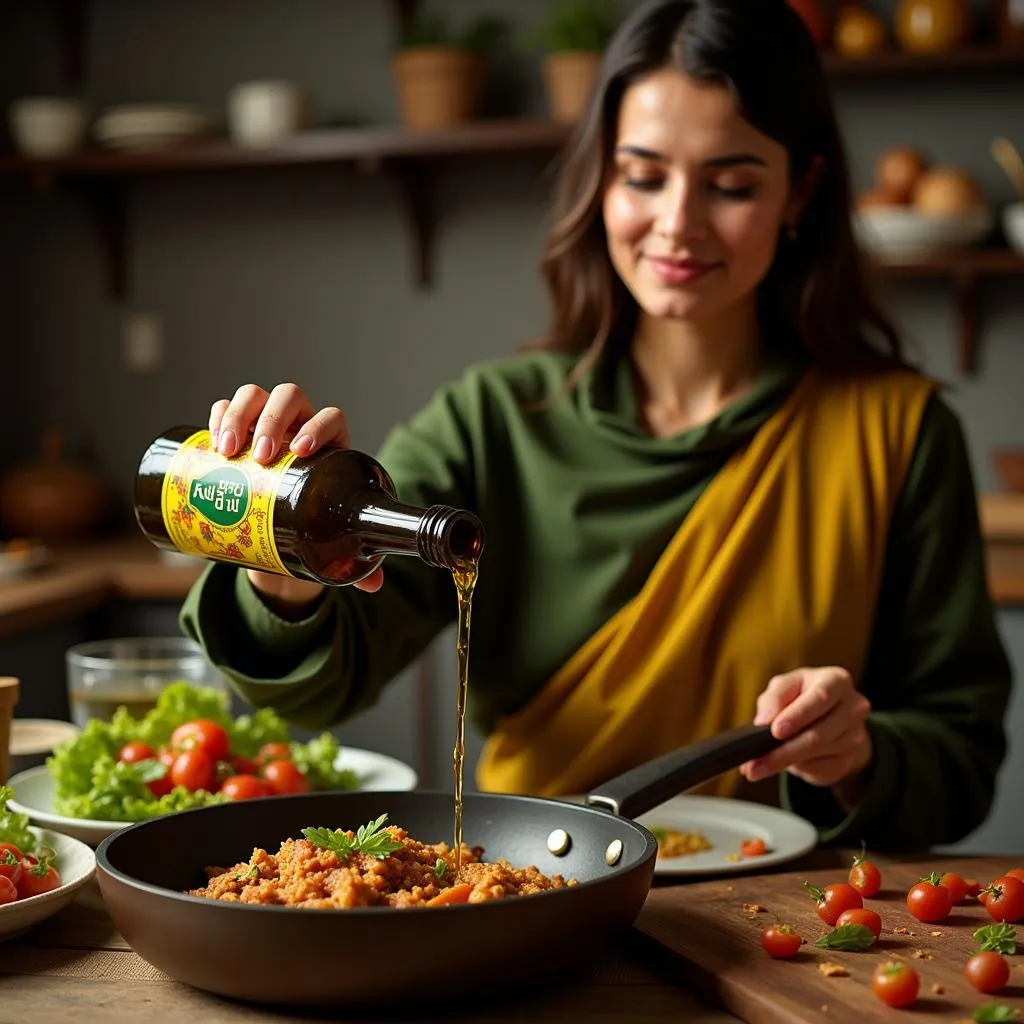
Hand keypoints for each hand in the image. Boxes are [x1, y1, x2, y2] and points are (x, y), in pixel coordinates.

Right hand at [208, 383, 383, 599]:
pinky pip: (226, 408)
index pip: (330, 418)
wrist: (283, 524)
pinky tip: (211, 441)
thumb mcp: (332, 535)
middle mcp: (300, 425)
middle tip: (259, 457)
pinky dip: (217, 415)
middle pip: (289, 398)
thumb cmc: (316, 522)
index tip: (300, 451)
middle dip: (272, 420)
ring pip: (255, 396)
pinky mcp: (239, 431)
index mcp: (332, 443)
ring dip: (238, 414)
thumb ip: (353, 559)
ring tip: (227, 451)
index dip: (317, 426)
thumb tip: (374, 585)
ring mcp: (267, 424)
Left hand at [740, 667, 871, 792]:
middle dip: (783, 751)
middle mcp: (853, 707)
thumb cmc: (801, 695)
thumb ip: (773, 699)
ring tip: (760, 766)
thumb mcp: (784, 687)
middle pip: (818, 734)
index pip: (819, 698)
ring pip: (817, 755)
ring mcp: (856, 735)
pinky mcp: (851, 759)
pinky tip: (788, 764)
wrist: (829, 714)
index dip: (797, 716)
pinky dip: (801, 769)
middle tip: (755, 765)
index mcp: (837, 681)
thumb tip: (763, 722)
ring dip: (786, 763)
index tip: (775, 732)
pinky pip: (823, 770)